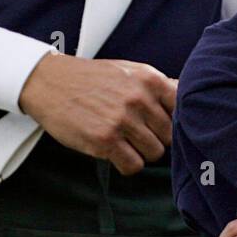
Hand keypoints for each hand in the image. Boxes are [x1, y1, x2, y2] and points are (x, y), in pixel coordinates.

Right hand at [18, 51, 176, 175]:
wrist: (49, 82)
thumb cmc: (91, 78)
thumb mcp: (128, 70)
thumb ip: (157, 85)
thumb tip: (186, 95)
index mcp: (149, 79)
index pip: (183, 109)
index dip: (176, 121)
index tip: (163, 124)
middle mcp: (139, 99)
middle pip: (170, 136)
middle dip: (157, 139)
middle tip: (139, 134)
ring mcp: (122, 120)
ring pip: (155, 153)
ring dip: (142, 152)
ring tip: (125, 142)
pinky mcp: (105, 140)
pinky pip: (133, 165)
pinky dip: (127, 164)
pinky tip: (115, 152)